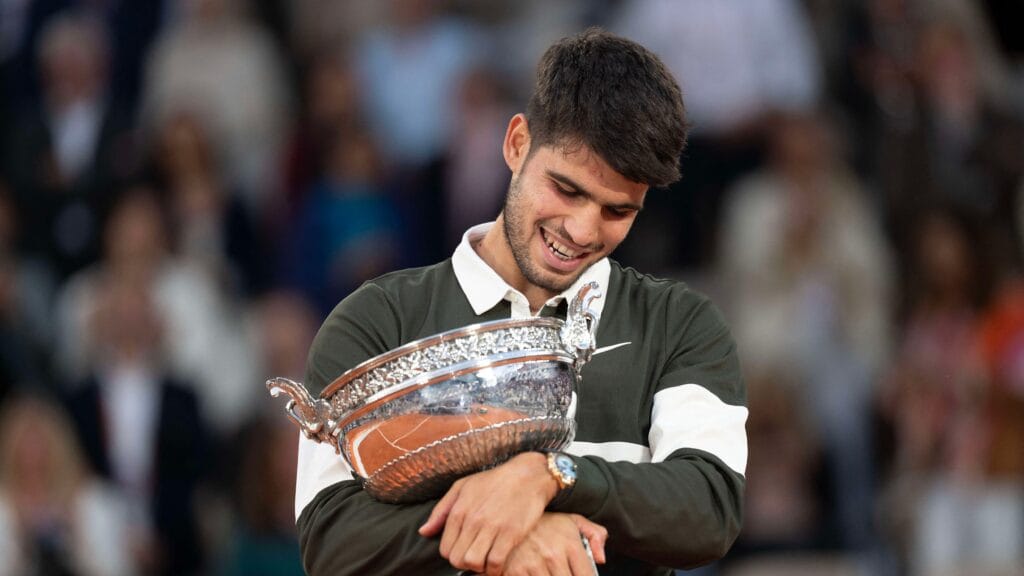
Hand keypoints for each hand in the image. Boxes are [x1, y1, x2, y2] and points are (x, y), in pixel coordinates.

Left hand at [419, 452, 559, 573]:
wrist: (528, 476)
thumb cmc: (494, 481)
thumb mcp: (462, 487)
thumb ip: (441, 511)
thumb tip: (423, 532)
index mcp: (459, 510)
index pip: (445, 549)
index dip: (454, 555)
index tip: (464, 550)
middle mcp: (473, 520)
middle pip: (457, 559)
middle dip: (465, 564)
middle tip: (475, 558)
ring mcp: (492, 528)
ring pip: (474, 563)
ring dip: (479, 567)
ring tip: (486, 560)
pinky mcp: (511, 534)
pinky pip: (495, 562)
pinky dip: (494, 569)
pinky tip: (498, 562)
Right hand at [502, 512, 607, 575]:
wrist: (510, 512)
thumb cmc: (546, 522)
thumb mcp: (573, 521)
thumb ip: (595, 535)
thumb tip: (601, 559)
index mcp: (570, 544)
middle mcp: (552, 555)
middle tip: (561, 572)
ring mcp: (532, 565)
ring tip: (550, 571)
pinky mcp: (514, 571)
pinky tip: (536, 573)